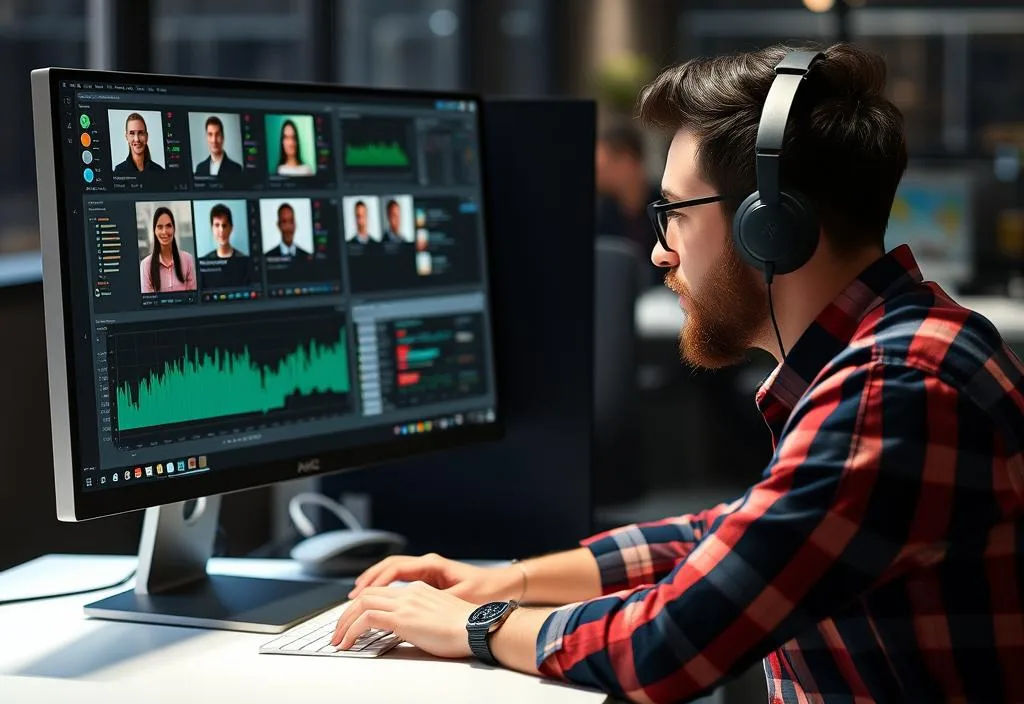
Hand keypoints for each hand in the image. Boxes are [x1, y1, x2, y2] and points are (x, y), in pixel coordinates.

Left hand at [331, 581, 475, 658]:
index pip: (380, 592)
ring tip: (338, 640)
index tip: (352, 619)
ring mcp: (405, 604)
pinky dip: (352, 631)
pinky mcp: (403, 618)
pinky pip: (367, 619)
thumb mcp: (438, 617)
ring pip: (362, 604)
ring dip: (345, 623)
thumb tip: (408, 630)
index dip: (362, 604)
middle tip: (339, 631)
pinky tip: (348, 643)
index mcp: (417, 590)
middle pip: (366, 595)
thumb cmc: (465, 628)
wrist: (477, 627)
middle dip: (347, 614)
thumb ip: (420, 617)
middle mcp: (409, 592)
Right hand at [349, 553, 521, 603]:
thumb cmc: (486, 590)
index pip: (394, 569)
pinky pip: (401, 580)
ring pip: (393, 572)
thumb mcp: (458, 598)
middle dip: (368, 581)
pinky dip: (387, 587)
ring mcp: (429, 571)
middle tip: (351, 597)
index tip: (360, 595)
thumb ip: (434, 602)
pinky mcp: (431, 581)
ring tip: (358, 597)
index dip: (374, 581)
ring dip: (375, 583)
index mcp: (431, 565)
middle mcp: (428, 565)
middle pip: (388, 567)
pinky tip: (380, 600)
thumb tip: (409, 609)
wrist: (504, 587)